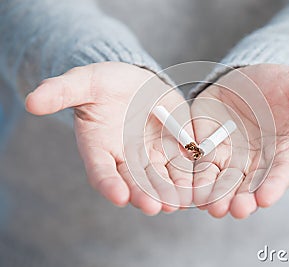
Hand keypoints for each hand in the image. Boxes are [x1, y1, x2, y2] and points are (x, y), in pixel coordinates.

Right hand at [25, 62, 192, 214]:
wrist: (134, 81)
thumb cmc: (104, 83)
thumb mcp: (83, 82)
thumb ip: (61, 91)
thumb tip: (31, 101)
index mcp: (100, 148)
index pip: (101, 170)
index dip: (108, 183)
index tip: (118, 195)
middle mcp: (126, 158)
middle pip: (135, 181)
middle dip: (145, 194)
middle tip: (155, 207)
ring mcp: (152, 155)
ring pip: (162, 177)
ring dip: (171, 191)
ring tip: (180, 202)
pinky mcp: (175, 146)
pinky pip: (184, 163)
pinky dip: (191, 173)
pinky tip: (200, 183)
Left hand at [191, 64, 288, 218]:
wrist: (247, 81)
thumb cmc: (279, 85)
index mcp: (286, 152)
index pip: (282, 171)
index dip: (275, 185)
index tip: (266, 197)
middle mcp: (259, 164)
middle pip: (250, 186)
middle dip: (243, 199)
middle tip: (237, 209)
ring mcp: (232, 160)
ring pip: (223, 183)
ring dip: (216, 196)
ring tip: (210, 206)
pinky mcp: (207, 152)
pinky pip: (199, 169)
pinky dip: (193, 181)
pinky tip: (187, 191)